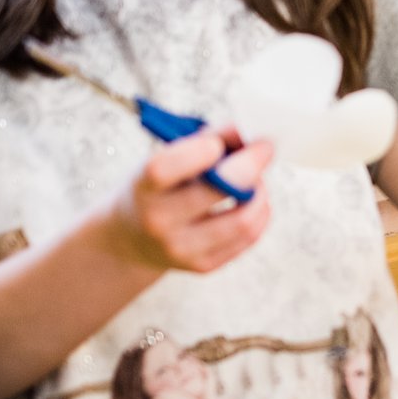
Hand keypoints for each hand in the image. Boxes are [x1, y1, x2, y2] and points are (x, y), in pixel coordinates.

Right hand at [110, 129, 272, 272]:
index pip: (164, 169)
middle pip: (215, 192)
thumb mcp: (164, 158)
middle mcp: (157, 222)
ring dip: (259, 192)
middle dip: (250, 164)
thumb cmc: (157, 188)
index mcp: (143, 188)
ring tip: (257, 179)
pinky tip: (254, 200)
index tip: (220, 142)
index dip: (197, 152)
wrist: (132, 240)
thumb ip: (204, 139)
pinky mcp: (202, 266)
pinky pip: (247, 238)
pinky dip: (260, 213)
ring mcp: (180, 249)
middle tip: (265, 147)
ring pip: (242, 220)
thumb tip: (246, 132)